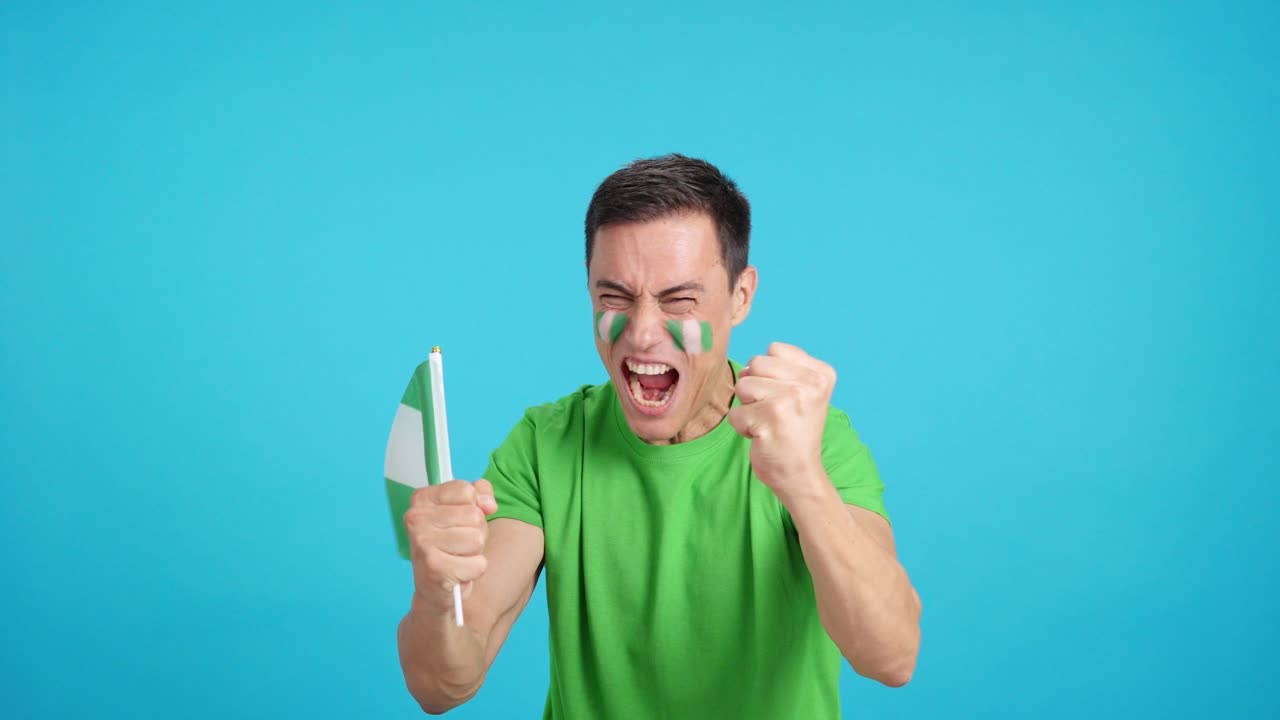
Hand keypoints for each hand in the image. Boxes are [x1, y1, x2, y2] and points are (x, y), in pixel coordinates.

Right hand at [403, 479, 498, 617]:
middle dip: (476, 531)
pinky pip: (478, 564)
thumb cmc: (452, 545)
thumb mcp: (466, 510)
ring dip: (475, 552)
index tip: (462, 520)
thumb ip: (481, 493)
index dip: (475, 506)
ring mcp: (423, 542)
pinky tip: (458, 573)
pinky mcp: (434, 568)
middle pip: (475, 515)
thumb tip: (489, 504)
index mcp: (422, 499)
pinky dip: (474, 570)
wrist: (435, 588)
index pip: (466, 491)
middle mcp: (417, 518)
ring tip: (458, 557)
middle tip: (459, 544)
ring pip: (477, 539)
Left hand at [728, 342, 835, 498]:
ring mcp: (791, 399)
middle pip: (756, 364)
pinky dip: (742, 427)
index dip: (770, 373)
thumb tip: (746, 368)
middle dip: (755, 389)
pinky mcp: (770, 418)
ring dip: (748, 408)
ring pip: (743, 386)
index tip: (785, 397)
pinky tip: (763, 436)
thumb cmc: (794, 431)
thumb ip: (780, 369)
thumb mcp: (803, 392)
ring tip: (768, 423)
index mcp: (821, 373)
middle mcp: (810, 384)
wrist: (800, 473)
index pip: (775, 349)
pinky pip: (735, 413)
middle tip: (774, 412)